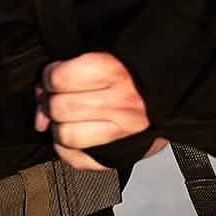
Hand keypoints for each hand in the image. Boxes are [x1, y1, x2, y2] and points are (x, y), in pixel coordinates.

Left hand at [35, 51, 167, 170]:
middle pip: (60, 108)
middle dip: (52, 102)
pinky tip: (70, 138)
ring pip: (66, 136)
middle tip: (58, 97)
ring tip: (65, 118)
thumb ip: (72, 69)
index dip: (50, 76)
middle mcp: (119, 103)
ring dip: (59, 126)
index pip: (59, 79)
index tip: (55, 76)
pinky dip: (66, 151)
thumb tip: (40, 95)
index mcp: (114, 70)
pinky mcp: (121, 155)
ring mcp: (121, 132)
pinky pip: (79, 161)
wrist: (175, 94)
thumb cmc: (137, 73)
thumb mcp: (108, 55)